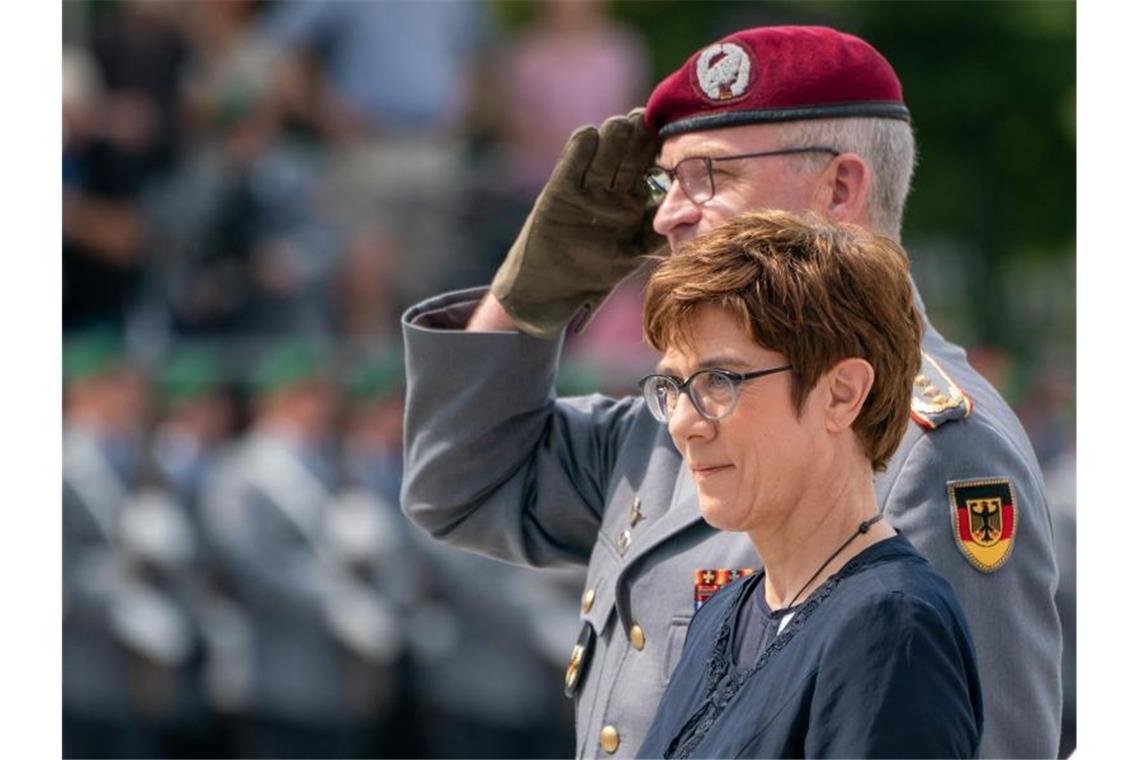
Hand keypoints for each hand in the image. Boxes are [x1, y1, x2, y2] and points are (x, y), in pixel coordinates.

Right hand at [490, 109, 663, 338]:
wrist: (555, 287)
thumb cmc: (596, 272)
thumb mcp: (632, 253)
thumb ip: (655, 233)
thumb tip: (689, 216)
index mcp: (634, 199)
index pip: (648, 166)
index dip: (657, 150)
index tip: (670, 138)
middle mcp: (612, 188)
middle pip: (628, 154)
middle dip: (637, 137)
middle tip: (644, 120)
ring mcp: (586, 187)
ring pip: (603, 153)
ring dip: (612, 137)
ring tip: (621, 125)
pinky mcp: (560, 189)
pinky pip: (571, 163)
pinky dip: (579, 149)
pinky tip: (589, 136)